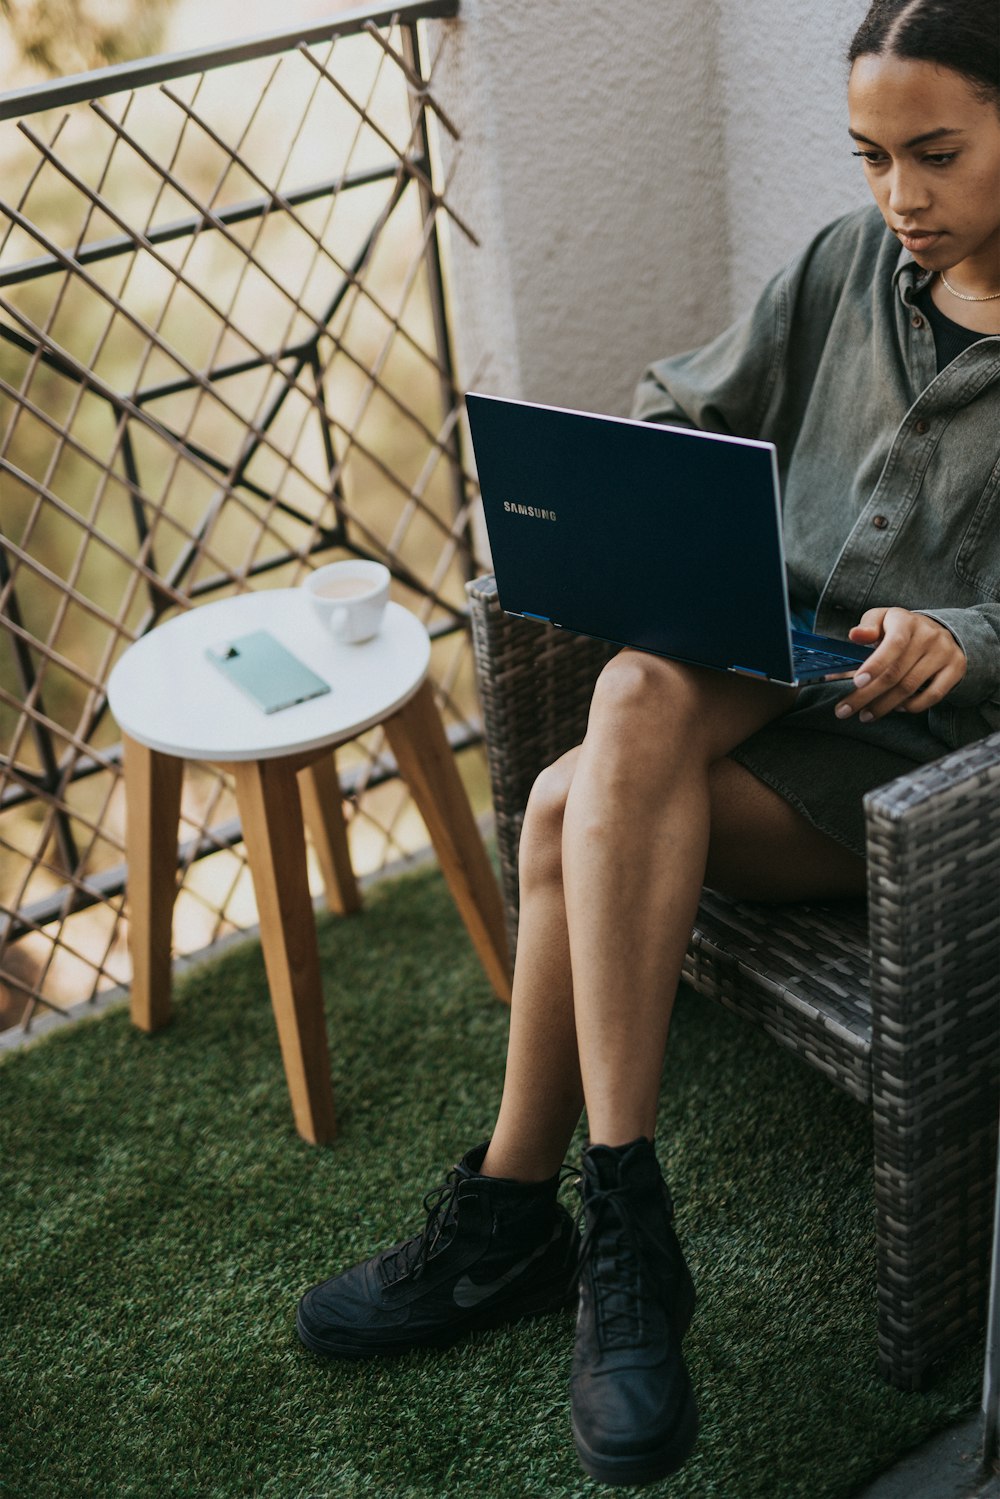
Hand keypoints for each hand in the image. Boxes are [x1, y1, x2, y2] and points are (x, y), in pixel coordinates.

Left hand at [834, 606, 965, 722]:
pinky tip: (896, 709)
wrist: (937, 630)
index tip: (857, 682)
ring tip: (866, 715)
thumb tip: (855, 635)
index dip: (875, 665)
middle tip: (846, 710)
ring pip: (911, 687)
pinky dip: (912, 706)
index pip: (892, 644)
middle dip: (867, 695)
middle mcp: (928, 635)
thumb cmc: (898, 628)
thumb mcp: (881, 619)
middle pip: (896, 673)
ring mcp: (944, 652)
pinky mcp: (956, 668)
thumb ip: (867, 627)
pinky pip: (934, 695)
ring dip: (884, 706)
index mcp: (906, 621)